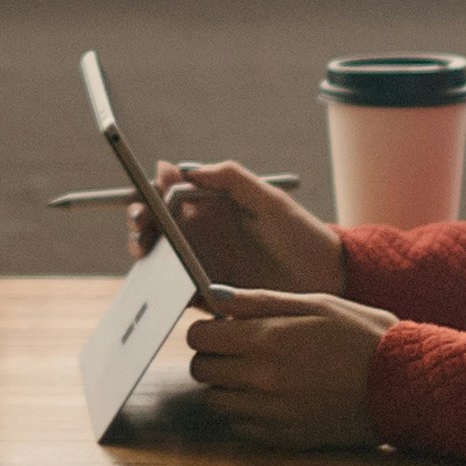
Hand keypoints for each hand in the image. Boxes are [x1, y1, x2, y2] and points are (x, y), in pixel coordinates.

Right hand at [136, 160, 346, 295]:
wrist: (325, 279)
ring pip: (159, 259)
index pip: (169, 195)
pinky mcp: (209, 296)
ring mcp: (202, 265)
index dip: (151, 193)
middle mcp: (201, 235)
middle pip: (155, 226)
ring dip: (145, 254)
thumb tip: (185, 169)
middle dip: (140, 223)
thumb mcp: (268, 199)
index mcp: (211, 206)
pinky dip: (162, 290)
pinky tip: (162, 286)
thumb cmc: (300, 232)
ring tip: (146, 252)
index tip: (148, 196)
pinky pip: (177, 293)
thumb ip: (230, 178)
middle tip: (142, 225)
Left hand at [182, 286, 395, 450]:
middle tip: (238, 349)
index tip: (222, 328)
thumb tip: (214, 296)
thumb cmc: (361, 335)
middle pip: (201, 371)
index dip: (206, 329)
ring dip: (227, 386)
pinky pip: (241, 427)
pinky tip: (273, 398)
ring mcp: (272, 414)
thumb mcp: (314, 304)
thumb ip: (259, 301)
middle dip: (212, 357)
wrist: (401, 384)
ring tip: (257, 373)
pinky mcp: (284, 439)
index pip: (199, 337)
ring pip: (216, 402)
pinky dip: (247, 413)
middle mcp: (262, 380)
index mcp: (266, 340)